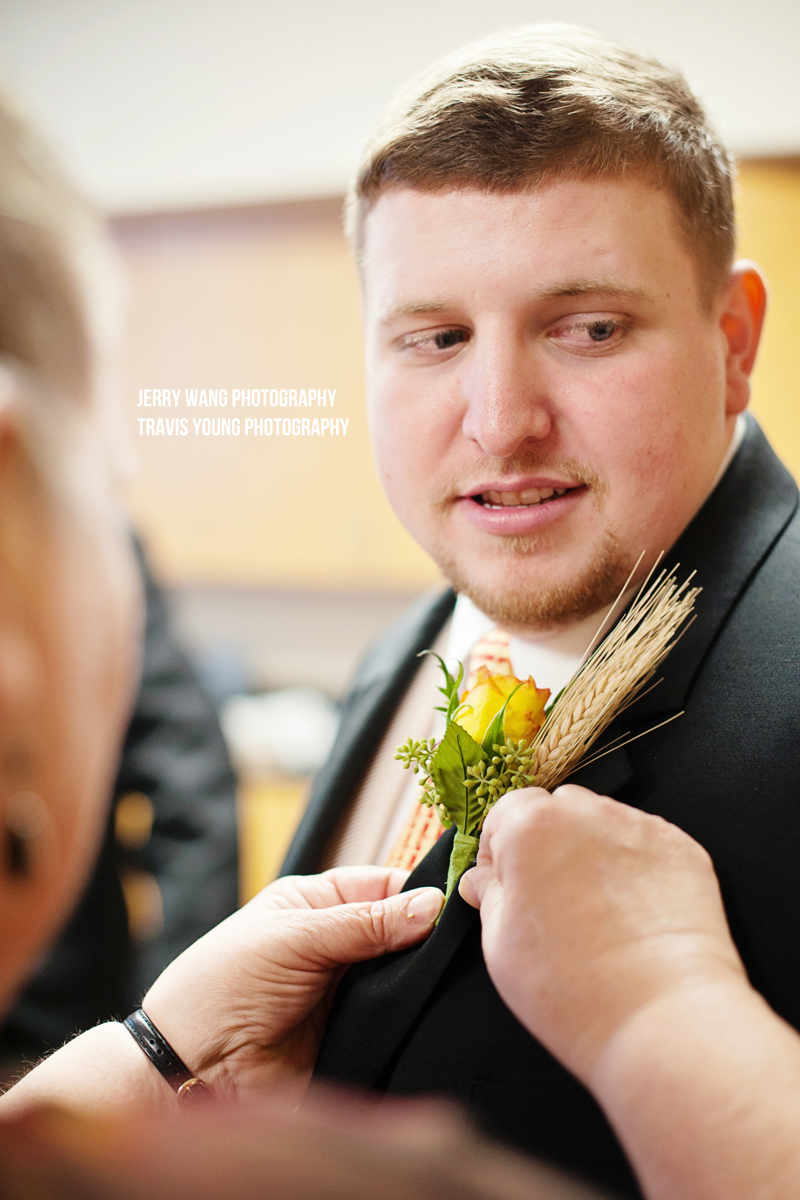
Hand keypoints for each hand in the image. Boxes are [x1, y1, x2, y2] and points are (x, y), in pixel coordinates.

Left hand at [143, 866, 442, 1101]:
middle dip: (428, 935)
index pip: (383, 885)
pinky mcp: (356, 1036)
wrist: (192, 1069)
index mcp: (316, 905)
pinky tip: (434, 1010)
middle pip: (402, 931)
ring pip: (405, 977)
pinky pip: (397, 1020)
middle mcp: (337, 944)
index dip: (419, 891)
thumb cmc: (222, 986)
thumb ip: (365, 924)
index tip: (459, 898)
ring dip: (424, 978)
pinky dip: (414, 1016)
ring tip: (454, 975)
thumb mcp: (294, 938)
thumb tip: (432, 905)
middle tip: (464, 941)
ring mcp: (349, 992)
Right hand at [459, 786, 746, 1083]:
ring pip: (603, 824)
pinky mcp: (682, 849)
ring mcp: (640, 828)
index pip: (506, 811)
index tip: (504, 884)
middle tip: (551, 901)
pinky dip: (635, 867)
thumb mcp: (500, 943)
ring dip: (592, 851)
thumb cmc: (570, 987)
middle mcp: (587, 813)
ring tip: (598, 911)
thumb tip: (483, 879)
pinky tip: (633, 915)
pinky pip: (645, 844)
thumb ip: (488, 896)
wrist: (661, 1017)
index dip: (499, 848)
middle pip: (557, 810)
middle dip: (547, 844)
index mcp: (531, 826)